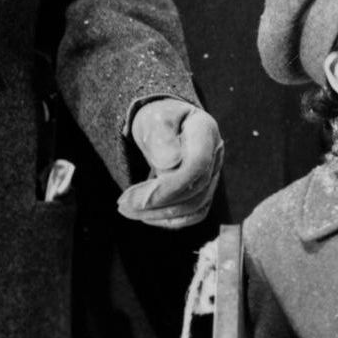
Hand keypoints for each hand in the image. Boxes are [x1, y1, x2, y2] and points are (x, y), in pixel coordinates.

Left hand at [119, 98, 222, 229]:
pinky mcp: (204, 190)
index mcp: (205, 130)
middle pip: (196, 189)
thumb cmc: (157, 118)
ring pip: (195, 206)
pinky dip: (169, 220)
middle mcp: (215, 154)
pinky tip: (145, 215)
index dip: (169, 186)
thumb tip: (170, 164)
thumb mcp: (153, 120)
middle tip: (123, 204)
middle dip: (157, 202)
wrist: (163, 123)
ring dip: (160, 214)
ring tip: (128, 210)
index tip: (137, 196)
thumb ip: (160, 138)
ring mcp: (212, 174)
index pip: (196, 165)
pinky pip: (192, 213)